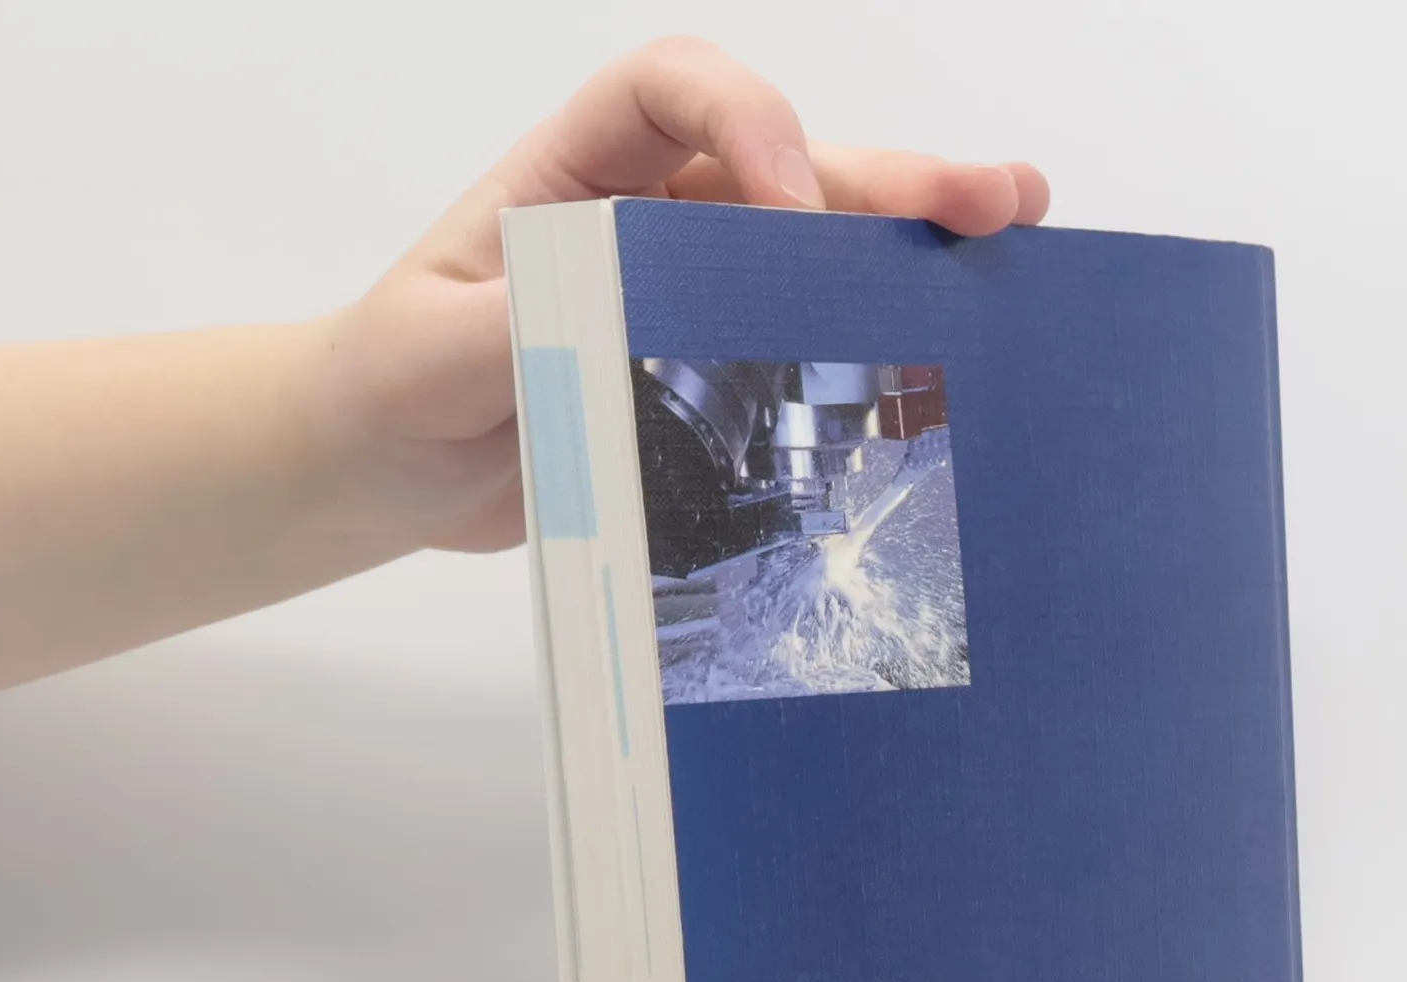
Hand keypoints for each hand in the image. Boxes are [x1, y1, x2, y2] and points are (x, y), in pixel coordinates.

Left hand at [310, 37, 1050, 557]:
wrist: (391, 466)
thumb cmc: (391, 383)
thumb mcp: (426, 355)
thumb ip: (510, 332)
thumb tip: (610, 328)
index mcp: (576, 175)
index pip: (674, 91)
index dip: (747, 123)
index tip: (788, 211)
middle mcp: (651, 214)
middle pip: (786, 163)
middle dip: (888, 179)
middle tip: (987, 202)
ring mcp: (690, 291)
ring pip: (819, 246)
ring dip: (914, 241)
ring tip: (1015, 231)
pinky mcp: (712, 368)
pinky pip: (806, 339)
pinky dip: (880, 335)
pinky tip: (956, 341)